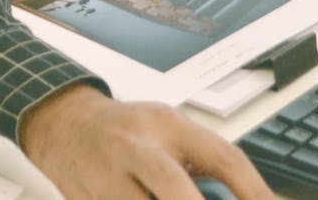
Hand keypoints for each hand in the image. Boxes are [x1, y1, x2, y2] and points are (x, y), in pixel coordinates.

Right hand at [19, 84, 274, 199]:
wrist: (64, 126)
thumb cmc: (128, 132)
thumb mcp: (170, 131)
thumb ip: (203, 163)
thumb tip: (250, 199)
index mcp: (167, 127)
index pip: (221, 157)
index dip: (253, 189)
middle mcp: (137, 150)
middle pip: (172, 187)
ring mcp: (107, 180)